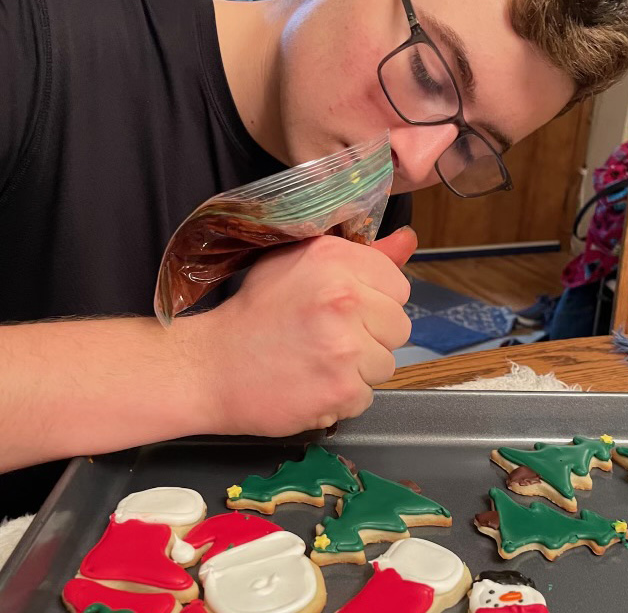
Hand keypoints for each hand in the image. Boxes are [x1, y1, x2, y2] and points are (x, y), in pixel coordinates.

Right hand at [178, 227, 416, 436]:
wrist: (209, 366)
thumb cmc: (254, 313)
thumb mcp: (299, 264)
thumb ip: (361, 255)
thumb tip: (408, 241)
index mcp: (336, 259)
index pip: (398, 285)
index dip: (375, 301)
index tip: (346, 310)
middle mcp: (345, 298)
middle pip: (399, 326)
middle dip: (371, 336)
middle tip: (328, 338)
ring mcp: (345, 347)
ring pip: (386, 364)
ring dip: (358, 369)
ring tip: (317, 361)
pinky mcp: (341, 389)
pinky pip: (366, 396)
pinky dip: (342, 397)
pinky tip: (312, 384)